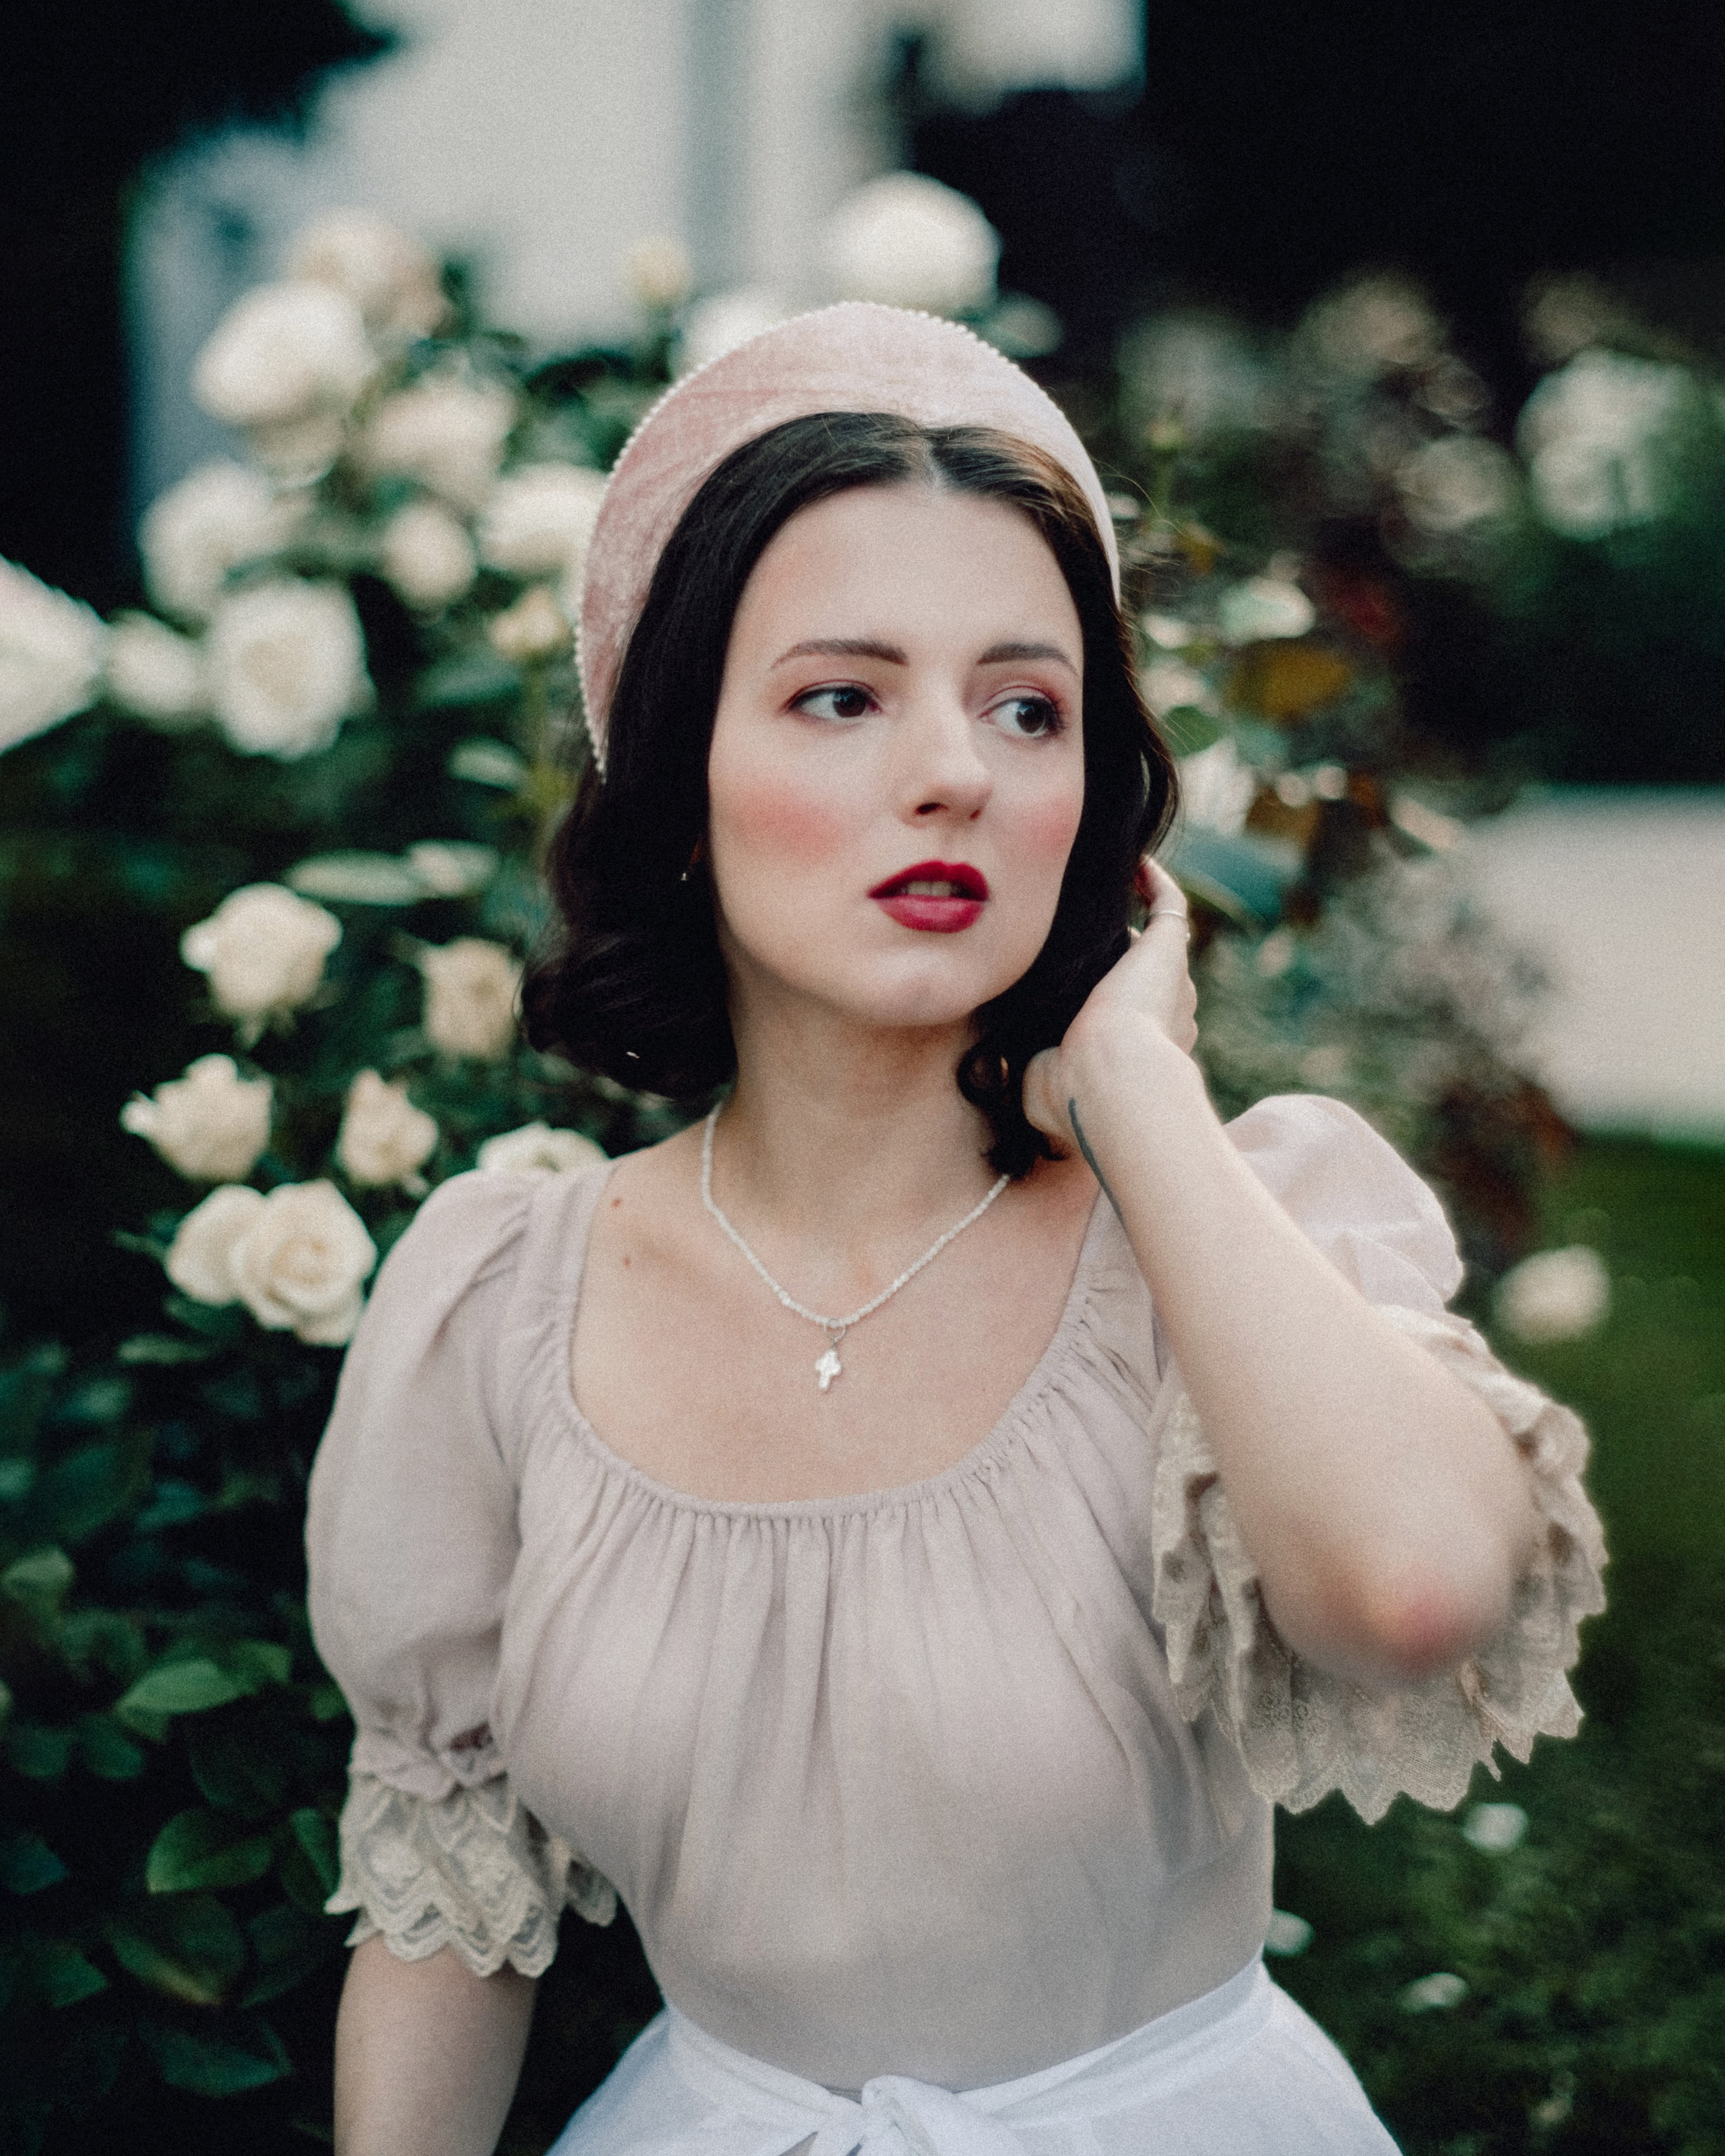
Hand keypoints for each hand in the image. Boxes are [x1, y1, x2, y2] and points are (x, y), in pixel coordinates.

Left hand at [1022, 858, 1196, 1149]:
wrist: (1107, 1077)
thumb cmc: (1071, 1091)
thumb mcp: (1036, 1084)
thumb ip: (1022, 1070)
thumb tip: (996, 1065)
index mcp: (1138, 1052)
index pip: (1124, 1017)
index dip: (1101, 1002)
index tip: (1062, 986)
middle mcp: (1165, 1016)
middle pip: (1142, 978)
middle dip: (1117, 961)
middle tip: (1071, 932)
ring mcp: (1173, 980)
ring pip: (1156, 941)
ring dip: (1133, 917)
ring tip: (1099, 889)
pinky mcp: (1171, 947)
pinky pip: (1169, 904)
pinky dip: (1154, 881)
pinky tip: (1132, 861)